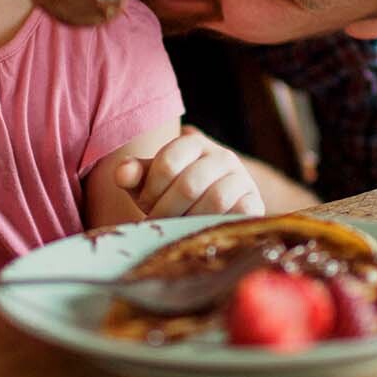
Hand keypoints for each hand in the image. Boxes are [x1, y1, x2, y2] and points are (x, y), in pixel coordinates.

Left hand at [117, 125, 265, 218]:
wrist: (211, 212)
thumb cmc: (173, 195)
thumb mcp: (151, 184)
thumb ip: (134, 175)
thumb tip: (122, 174)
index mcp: (194, 143)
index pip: (169, 162)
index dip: (151, 189)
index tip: (145, 204)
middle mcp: (222, 156)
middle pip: (189, 184)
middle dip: (167, 210)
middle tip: (156, 224)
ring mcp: (242, 179)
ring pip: (215, 200)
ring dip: (189, 220)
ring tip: (175, 230)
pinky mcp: (254, 203)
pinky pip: (237, 215)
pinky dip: (214, 226)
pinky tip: (199, 233)